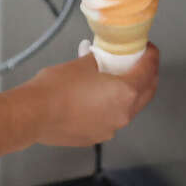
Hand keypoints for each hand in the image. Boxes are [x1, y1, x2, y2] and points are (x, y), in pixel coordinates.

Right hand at [19, 43, 158, 146]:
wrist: (34, 113)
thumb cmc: (57, 88)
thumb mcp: (83, 63)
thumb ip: (99, 60)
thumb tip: (99, 58)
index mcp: (125, 93)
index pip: (148, 70)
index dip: (151, 56)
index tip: (148, 49)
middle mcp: (123, 114)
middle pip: (145, 92)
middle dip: (145, 75)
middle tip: (138, 62)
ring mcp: (110, 129)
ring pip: (127, 108)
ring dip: (126, 93)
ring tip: (112, 79)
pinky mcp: (94, 136)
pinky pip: (109, 119)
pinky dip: (108, 107)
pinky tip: (94, 97)